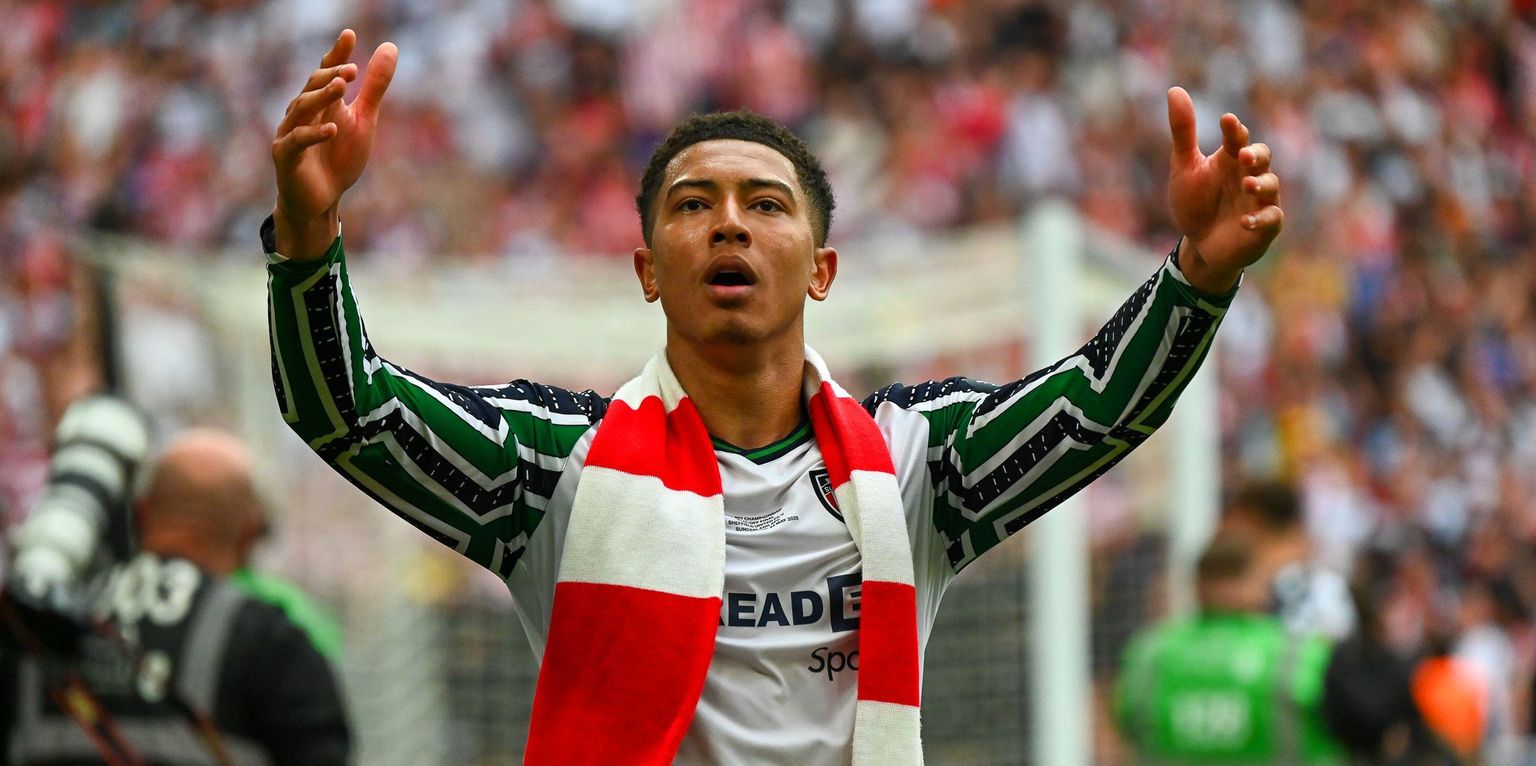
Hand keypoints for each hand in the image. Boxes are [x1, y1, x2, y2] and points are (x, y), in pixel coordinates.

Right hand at [271, 30, 396, 259]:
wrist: (323, 200)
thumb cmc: (340, 159)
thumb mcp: (364, 120)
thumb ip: (374, 88)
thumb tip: (391, 47)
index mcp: (321, 103)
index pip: (327, 72)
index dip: (336, 54)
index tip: (349, 35)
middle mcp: (302, 113)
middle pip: (312, 87)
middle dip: (330, 76)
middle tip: (351, 69)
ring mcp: (290, 133)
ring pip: (301, 108)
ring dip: (321, 96)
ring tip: (341, 87)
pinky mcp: (286, 157)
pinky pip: (296, 142)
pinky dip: (313, 134)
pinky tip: (332, 129)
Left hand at [1165, 86, 1282, 293]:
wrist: (1200, 246)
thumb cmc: (1195, 203)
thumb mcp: (1184, 168)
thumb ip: (1183, 132)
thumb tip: (1174, 90)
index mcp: (1230, 159)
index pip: (1237, 138)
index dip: (1234, 130)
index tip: (1226, 121)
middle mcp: (1249, 175)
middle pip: (1262, 157)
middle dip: (1257, 155)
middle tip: (1244, 155)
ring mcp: (1259, 200)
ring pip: (1271, 185)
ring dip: (1261, 184)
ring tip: (1247, 185)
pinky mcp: (1264, 226)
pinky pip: (1271, 219)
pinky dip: (1260, 219)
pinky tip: (1244, 221)